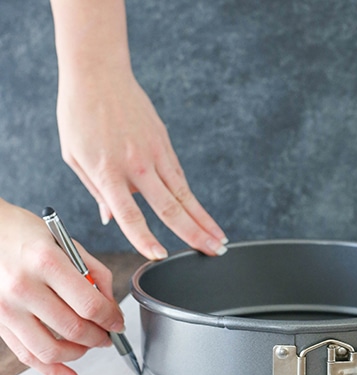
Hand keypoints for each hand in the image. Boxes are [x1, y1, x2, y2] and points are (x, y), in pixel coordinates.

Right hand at [0, 201, 124, 374]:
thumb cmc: (26, 234)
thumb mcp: (66, 243)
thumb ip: (95, 274)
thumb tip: (111, 307)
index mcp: (46, 262)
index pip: (90, 305)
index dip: (112, 319)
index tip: (119, 323)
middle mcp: (23, 287)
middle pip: (73, 329)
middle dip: (99, 337)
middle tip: (108, 335)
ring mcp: (5, 308)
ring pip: (50, 350)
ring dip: (79, 354)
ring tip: (89, 345)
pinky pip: (27, 355)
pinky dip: (51, 370)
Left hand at [56, 70, 227, 259]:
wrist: (97, 72)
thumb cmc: (79, 114)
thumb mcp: (74, 156)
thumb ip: (95, 190)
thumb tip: (111, 218)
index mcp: (108, 171)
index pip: (130, 214)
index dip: (145, 239)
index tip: (160, 256)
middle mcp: (136, 165)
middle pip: (170, 208)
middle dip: (195, 235)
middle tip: (214, 253)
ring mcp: (155, 153)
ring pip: (185, 195)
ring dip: (204, 220)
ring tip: (220, 239)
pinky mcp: (164, 144)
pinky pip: (180, 178)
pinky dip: (193, 199)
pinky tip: (203, 214)